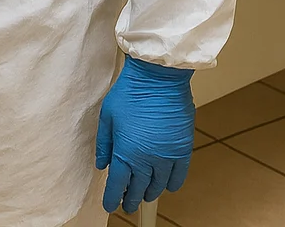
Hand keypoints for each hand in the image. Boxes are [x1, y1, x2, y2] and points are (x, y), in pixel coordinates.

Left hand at [96, 57, 195, 213]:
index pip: (118, 184)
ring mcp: (167, 156)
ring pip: (159, 184)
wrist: (158, 78)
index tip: (110, 205)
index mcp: (126, 152)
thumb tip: (102, 164)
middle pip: (138, 187)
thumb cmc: (129, 93)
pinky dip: (173, 184)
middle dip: (131, 198)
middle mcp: (148, 159)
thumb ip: (104, 144)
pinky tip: (167, 187)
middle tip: (127, 204)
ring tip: (143, 195)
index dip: (113, 197)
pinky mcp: (183, 148)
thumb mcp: (107, 117)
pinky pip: (179, 174)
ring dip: (150, 192)